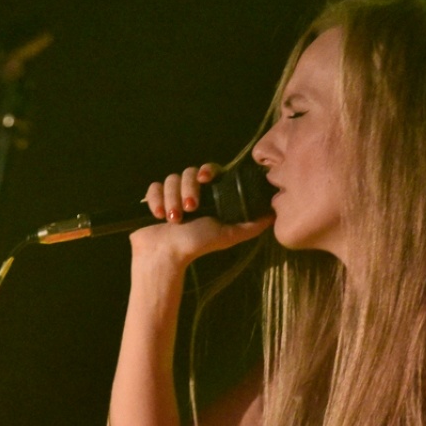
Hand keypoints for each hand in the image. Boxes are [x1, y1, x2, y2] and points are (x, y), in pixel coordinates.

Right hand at [133, 163, 270, 269]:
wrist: (166, 255)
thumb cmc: (197, 245)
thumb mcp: (228, 235)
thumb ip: (251, 225)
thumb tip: (272, 215)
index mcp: (208, 196)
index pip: (209, 170)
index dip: (207, 170)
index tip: (205, 179)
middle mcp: (189, 192)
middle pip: (187, 172)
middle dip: (188, 189)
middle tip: (190, 209)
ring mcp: (170, 194)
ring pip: (170, 180)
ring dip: (172, 199)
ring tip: (174, 219)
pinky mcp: (153, 198)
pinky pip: (153, 187)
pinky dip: (156, 200)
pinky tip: (159, 216)